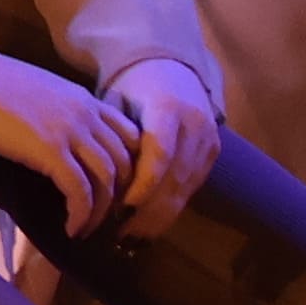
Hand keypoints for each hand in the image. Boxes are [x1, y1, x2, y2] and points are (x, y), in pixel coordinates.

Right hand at [0, 45, 144, 237]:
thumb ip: (54, 114)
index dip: (129, 168)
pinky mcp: (50, 150)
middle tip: (102, 216)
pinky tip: (70, 228)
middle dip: (119, 195)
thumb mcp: (34, 93)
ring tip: (84, 228)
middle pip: (125, 162)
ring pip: (107, 180)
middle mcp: (85, 112)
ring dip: (100, 212)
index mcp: (81, 98)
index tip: (112, 189)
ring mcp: (70, 131)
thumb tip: (51, 141)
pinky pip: (80, 192)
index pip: (129, 135)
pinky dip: (80, 215)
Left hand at [102, 56, 224, 236]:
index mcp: (168, 108)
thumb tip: (92, 175)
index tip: (121, 206)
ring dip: (158, 216)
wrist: (173, 68)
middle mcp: (195, 126)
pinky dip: (171, 208)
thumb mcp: (117, 101)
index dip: (142, 184)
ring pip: (185, 189)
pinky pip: (192, 188)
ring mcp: (208, 141)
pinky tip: (149, 224)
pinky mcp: (213, 154)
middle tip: (119, 233)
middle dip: (148, 210)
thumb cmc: (134, 86)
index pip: (160, 155)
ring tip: (130, 236)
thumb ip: (111, 135)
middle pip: (175, 178)